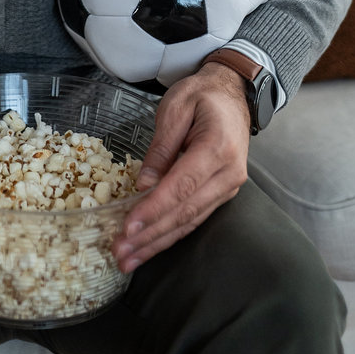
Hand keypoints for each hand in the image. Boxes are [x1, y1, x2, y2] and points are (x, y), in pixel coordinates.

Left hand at [114, 61, 250, 272]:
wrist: (233, 94)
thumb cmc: (202, 96)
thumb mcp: (176, 108)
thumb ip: (161, 147)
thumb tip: (143, 185)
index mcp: (218, 148)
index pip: (181, 186)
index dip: (153, 209)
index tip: (128, 228)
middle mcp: (228, 174)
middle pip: (185, 212)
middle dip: (150, 236)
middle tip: (121, 253)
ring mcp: (228, 187)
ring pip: (190, 222)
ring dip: (158, 243)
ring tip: (130, 259)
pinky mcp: (222, 193)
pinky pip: (195, 218)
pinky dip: (170, 234)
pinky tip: (150, 247)